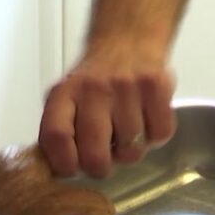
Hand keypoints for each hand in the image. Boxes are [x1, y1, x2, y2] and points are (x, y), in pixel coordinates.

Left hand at [39, 43, 175, 178]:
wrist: (126, 41)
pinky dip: (154, 137)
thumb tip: (56, 173)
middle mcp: (93, 89)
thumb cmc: (93, 83)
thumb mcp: (64, 100)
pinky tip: (144, 122)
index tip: (71, 169)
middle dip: (100, 168)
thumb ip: (58, 133)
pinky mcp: (156, 87)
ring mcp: (127, 87)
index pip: (56, 137)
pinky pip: (159, 135)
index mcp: (63, 94)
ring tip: (124, 132)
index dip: (63, 164)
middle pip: (95, 156)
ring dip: (129, 150)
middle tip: (103, 159)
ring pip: (131, 151)